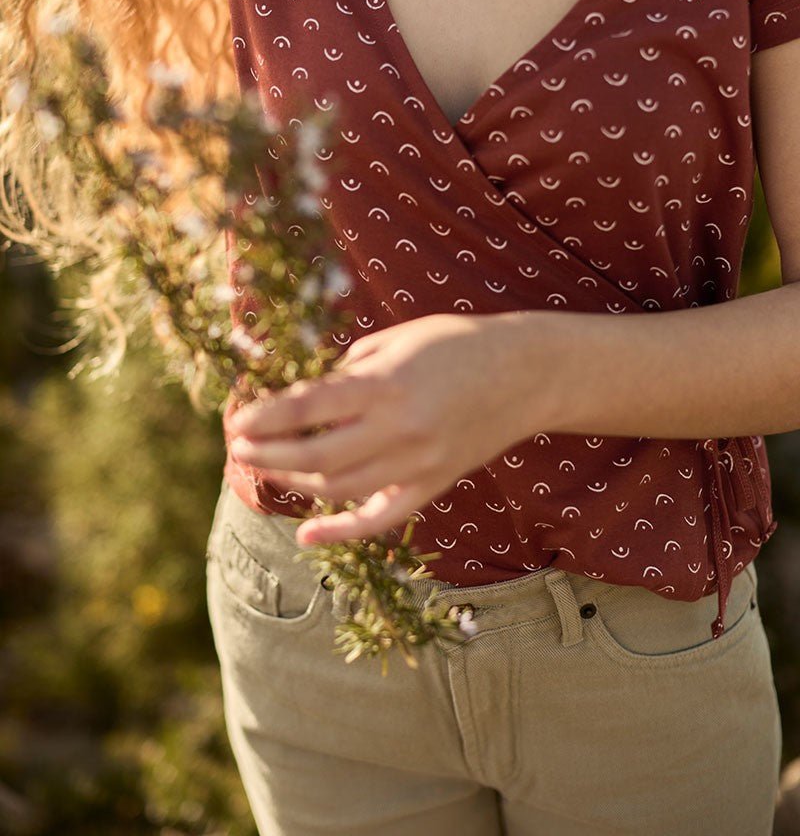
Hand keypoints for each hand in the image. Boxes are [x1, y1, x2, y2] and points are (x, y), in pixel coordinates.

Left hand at [228, 311, 549, 544]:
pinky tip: (306, 533)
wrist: (526, 372)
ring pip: (340, 489)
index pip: (309, 408)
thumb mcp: (396, 340)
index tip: (238, 422)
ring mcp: (418, 462)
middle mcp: (400, 427)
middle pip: (316, 456)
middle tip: (238, 448)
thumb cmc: (455, 343)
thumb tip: (307, 396)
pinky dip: (341, 531)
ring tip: (268, 468)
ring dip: (294, 483)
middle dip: (268, 455)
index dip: (265, 418)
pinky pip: (382, 517)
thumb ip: (350, 370)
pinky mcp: (434, 484)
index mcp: (386, 383)